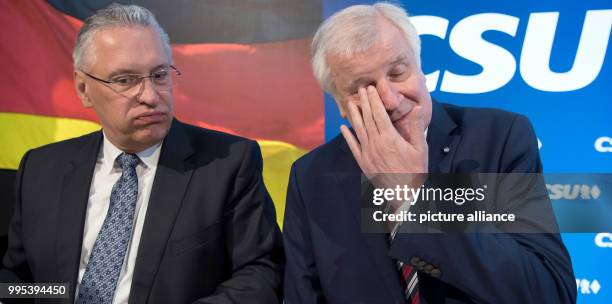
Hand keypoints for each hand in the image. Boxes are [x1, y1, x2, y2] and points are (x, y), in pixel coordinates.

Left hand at [340, 86, 427, 206]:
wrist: (405, 194)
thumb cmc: (416, 170)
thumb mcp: (421, 148)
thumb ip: (417, 127)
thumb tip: (416, 108)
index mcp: (390, 138)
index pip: (379, 114)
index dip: (374, 100)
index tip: (370, 89)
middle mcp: (376, 143)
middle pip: (367, 118)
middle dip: (363, 102)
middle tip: (360, 90)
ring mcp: (368, 153)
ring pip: (358, 129)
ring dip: (354, 115)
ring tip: (350, 102)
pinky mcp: (363, 163)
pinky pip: (353, 146)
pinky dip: (347, 136)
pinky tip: (343, 127)